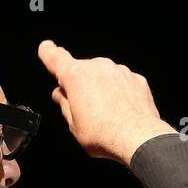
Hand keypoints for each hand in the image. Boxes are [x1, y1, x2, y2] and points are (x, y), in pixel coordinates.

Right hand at [38, 40, 176, 163]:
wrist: (140, 139)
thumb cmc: (105, 135)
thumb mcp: (74, 125)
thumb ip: (64, 104)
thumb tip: (61, 95)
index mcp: (75, 76)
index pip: (54, 56)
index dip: (48, 52)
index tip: (47, 49)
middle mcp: (98, 67)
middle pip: (81, 71)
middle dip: (80, 85)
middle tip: (86, 110)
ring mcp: (119, 71)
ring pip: (103, 76)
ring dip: (101, 89)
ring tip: (107, 114)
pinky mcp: (136, 78)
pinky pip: (122, 82)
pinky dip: (119, 93)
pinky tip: (121, 111)